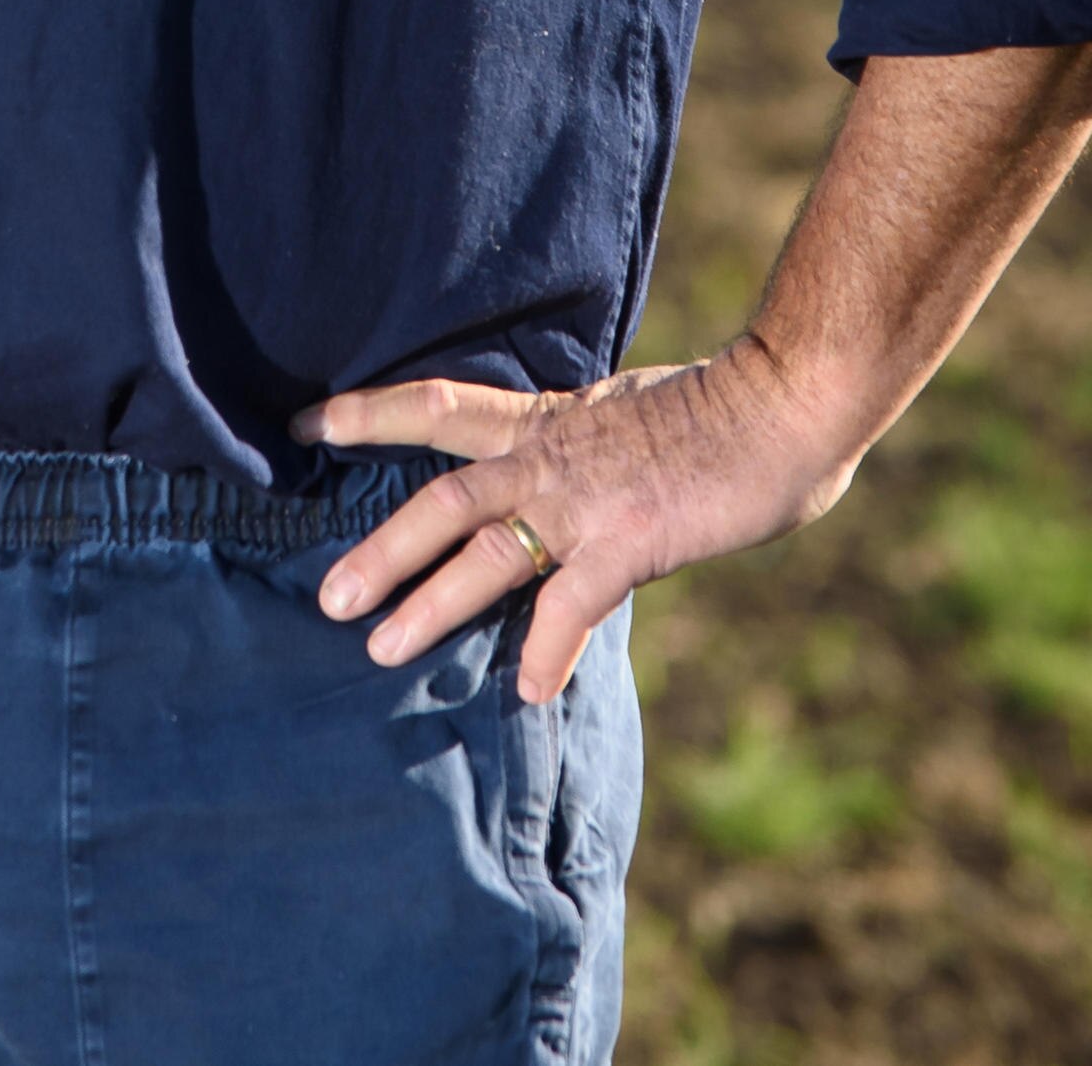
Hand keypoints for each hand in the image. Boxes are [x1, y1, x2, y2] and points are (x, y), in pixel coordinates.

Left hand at [299, 342, 868, 707]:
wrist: (784, 400)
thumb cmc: (723, 408)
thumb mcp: (626, 415)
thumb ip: (582, 450)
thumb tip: (559, 479)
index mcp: (547, 421)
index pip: (437, 407)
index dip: (369, 414)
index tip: (307, 424)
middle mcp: (550, 458)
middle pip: (439, 500)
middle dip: (379, 551)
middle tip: (328, 596)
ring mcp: (586, 501)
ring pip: (484, 555)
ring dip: (429, 604)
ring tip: (382, 650)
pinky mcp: (630, 540)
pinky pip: (571, 603)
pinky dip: (545, 649)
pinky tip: (528, 690)